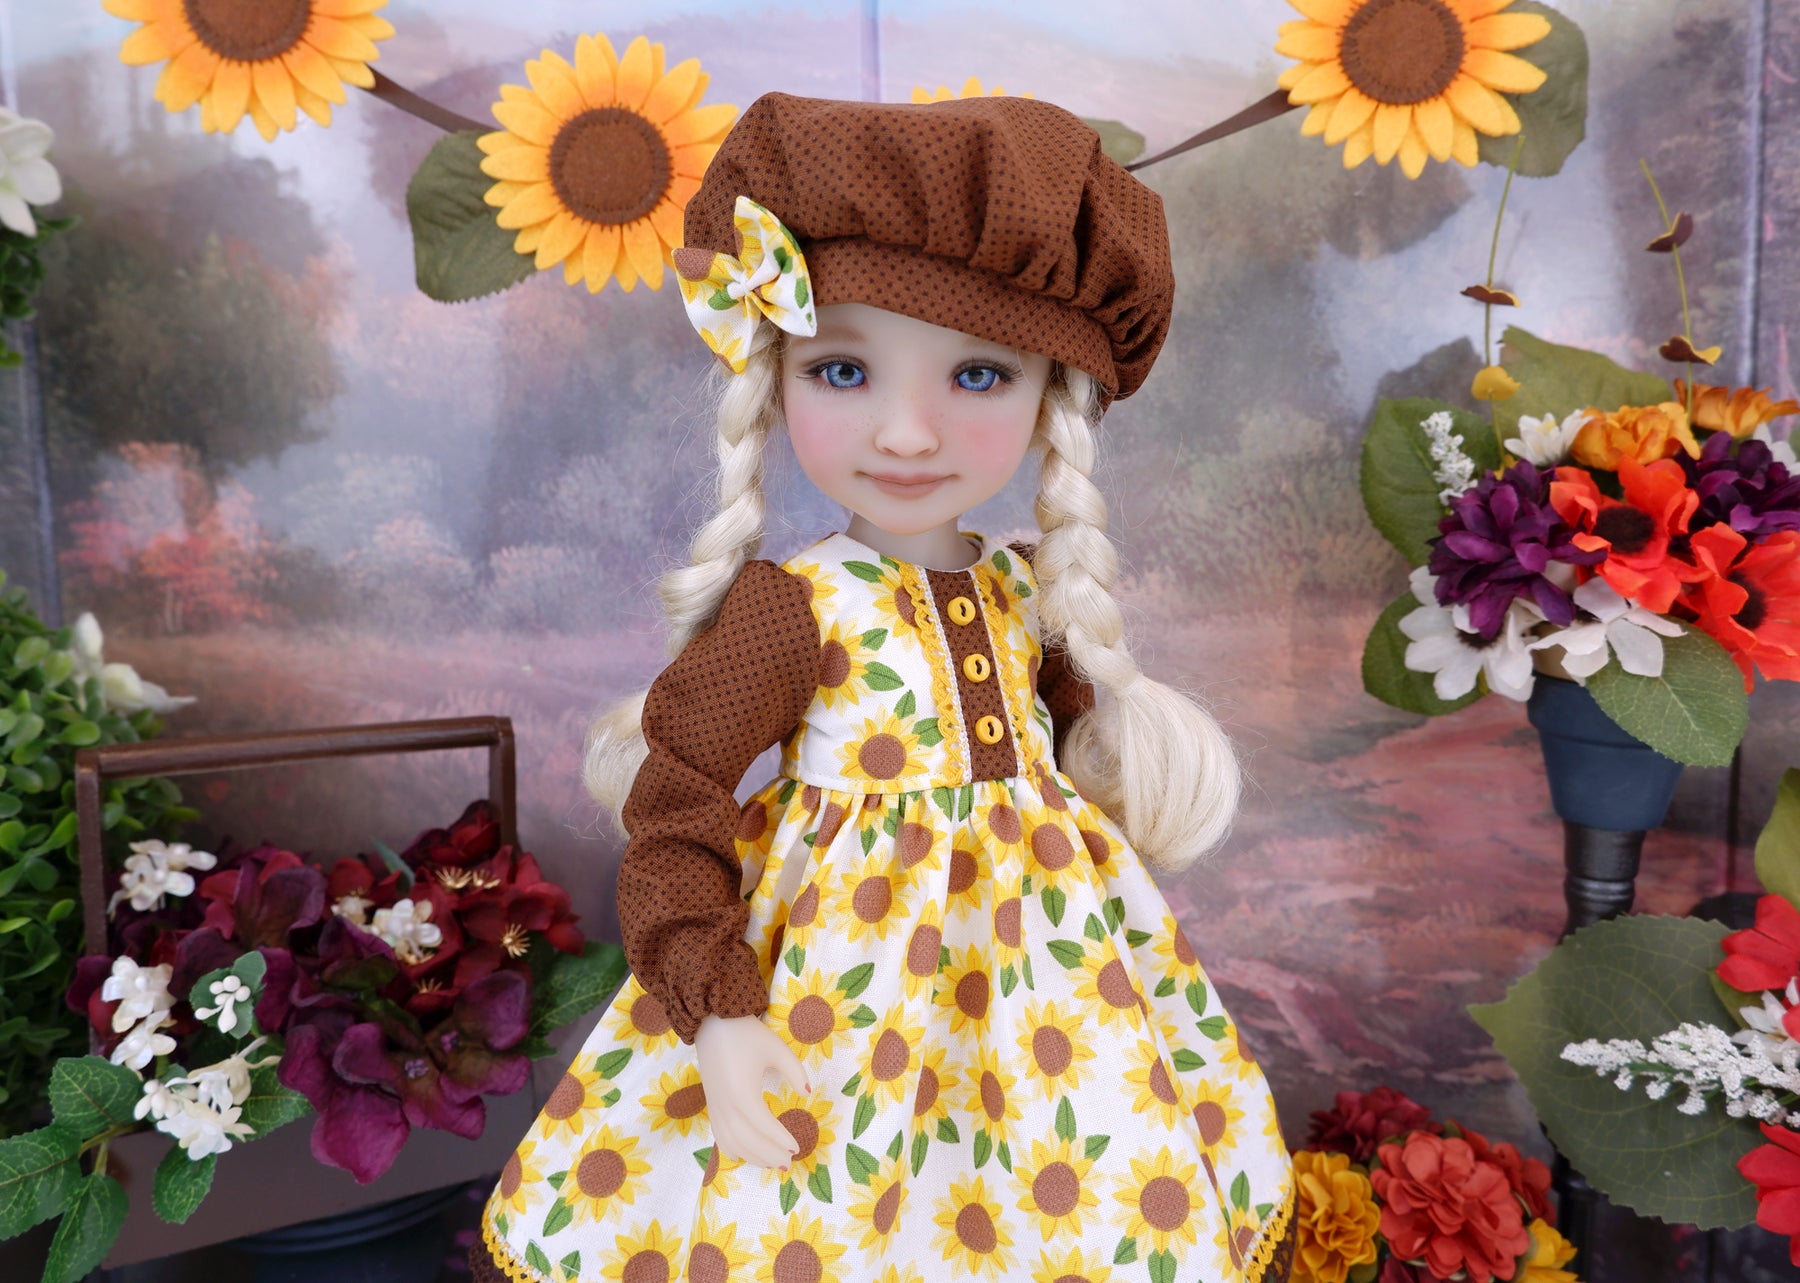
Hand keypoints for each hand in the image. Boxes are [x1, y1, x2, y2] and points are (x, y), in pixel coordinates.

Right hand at [694, 1013, 810, 1168]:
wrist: (712, 1023)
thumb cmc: (747, 1035)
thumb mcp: (777, 1049)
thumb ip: (795, 1072)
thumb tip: (807, 1094)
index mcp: (743, 1093)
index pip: (764, 1126)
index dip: (780, 1139)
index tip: (796, 1148)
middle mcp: (726, 1105)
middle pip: (748, 1141)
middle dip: (769, 1154)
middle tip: (788, 1163)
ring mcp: (715, 1107)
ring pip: (732, 1142)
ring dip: (752, 1157)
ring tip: (771, 1163)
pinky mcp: (711, 1105)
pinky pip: (719, 1136)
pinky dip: (733, 1149)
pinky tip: (746, 1155)